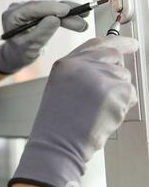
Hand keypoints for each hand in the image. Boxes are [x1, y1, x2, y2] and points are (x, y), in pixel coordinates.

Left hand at [0, 0, 88, 74]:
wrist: (18, 56)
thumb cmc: (20, 54)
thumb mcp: (29, 47)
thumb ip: (41, 33)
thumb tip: (56, 19)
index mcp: (12, 16)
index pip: (32, 8)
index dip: (51, 8)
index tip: (67, 11)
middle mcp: (20, 8)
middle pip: (45, 7)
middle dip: (65, 13)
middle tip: (83, 18)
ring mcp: (29, 9)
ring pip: (52, 8)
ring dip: (70, 14)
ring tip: (84, 23)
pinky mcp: (38, 11)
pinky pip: (54, 11)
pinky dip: (67, 16)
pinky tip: (81, 18)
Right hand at [8, 36, 138, 186]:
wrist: (57, 143)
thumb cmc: (57, 123)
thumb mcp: (60, 88)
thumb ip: (81, 73)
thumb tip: (109, 68)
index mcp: (65, 64)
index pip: (96, 45)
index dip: (117, 43)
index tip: (130, 44)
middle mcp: (81, 66)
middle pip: (114, 56)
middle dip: (120, 69)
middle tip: (117, 84)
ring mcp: (99, 77)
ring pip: (123, 77)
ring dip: (118, 93)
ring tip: (97, 110)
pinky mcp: (115, 91)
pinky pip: (130, 94)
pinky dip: (122, 106)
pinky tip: (104, 116)